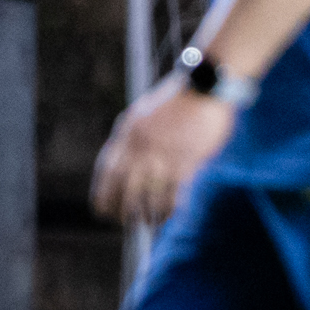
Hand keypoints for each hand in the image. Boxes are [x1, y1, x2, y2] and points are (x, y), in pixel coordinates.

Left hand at [90, 78, 237, 225]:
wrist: (206, 87)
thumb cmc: (178, 101)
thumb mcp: (143, 114)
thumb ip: (132, 138)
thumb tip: (124, 164)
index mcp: (128, 133)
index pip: (107, 171)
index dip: (103, 195)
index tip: (103, 211)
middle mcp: (141, 146)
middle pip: (124, 187)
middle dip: (121, 210)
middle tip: (124, 222)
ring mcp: (163, 154)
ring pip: (147, 195)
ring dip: (147, 213)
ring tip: (148, 223)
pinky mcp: (186, 161)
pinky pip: (173, 194)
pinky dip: (169, 209)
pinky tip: (168, 216)